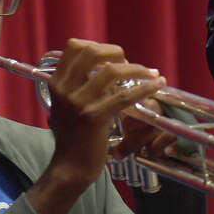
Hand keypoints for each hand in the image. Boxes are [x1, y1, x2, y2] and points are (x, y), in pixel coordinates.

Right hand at [26, 38, 164, 213]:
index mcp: (56, 83)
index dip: (97, 46)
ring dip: (137, 69)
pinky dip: (145, 87)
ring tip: (151, 73)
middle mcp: (65, 89)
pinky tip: (157, 85)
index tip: (112, 57)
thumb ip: (77, 85)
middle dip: (116, 52)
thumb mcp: (65, 105)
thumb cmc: (72, 137)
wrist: (70, 167)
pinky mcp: (94, 117)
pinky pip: (125, 95)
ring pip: (112, 71)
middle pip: (92, 52)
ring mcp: (78, 102)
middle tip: (130, 63)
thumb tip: (102, 66)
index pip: (74, 46)